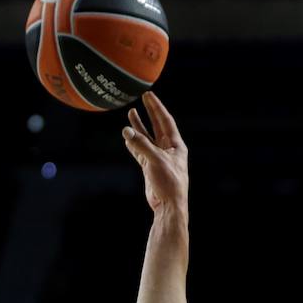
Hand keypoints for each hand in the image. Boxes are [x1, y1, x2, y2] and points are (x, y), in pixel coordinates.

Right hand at [121, 91, 188, 213]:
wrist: (168, 205)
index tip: (149, 96)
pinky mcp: (150, 168)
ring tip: (131, 113)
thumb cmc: (169, 183)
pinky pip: (140, 152)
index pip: (165, 121)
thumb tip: (126, 132)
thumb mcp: (156, 161)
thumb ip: (141, 145)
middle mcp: (168, 149)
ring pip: (147, 138)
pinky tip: (127, 137)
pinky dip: (133, 144)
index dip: (157, 108)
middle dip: (150, 112)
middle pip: (157, 126)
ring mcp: (158, 158)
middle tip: (143, 98)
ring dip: (139, 127)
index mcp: (176, 145)